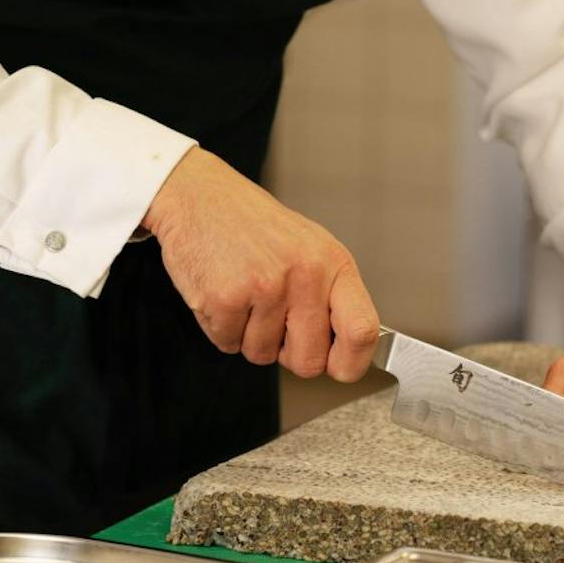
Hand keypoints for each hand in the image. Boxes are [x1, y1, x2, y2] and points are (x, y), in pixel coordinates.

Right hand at [142, 147, 379, 381]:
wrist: (200, 196)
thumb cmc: (255, 226)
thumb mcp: (309, 248)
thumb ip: (330, 297)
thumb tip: (345, 352)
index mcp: (333, 263)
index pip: (363, 331)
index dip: (351, 364)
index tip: (337, 366)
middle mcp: (305, 274)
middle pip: (309, 362)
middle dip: (288, 354)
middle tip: (274, 320)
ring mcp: (265, 286)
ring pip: (263, 356)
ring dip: (249, 335)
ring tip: (244, 292)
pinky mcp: (226, 298)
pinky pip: (228, 344)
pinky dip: (221, 327)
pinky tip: (222, 290)